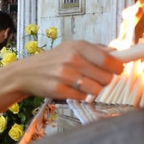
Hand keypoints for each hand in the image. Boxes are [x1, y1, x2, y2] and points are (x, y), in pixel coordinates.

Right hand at [5, 40, 123, 100]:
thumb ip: (96, 49)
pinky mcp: (59, 90)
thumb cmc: (54, 60)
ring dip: (92, 90)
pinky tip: (71, 90)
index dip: (118, 68)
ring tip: (82, 84)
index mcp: (78, 46)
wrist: (26, 73)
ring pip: (96, 90)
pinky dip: (80, 96)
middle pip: (106, 78)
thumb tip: (118, 52)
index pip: (109, 60)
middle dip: (104, 81)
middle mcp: (72, 59)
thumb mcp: (72, 47)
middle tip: (94, 78)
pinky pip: (82, 98)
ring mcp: (65, 75)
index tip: (118, 70)